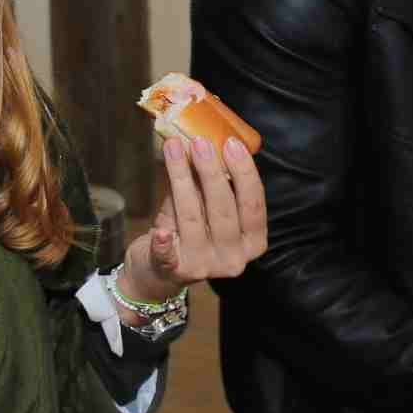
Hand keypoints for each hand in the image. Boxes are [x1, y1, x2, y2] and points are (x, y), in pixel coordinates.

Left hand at [118, 135, 267, 303]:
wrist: (159, 272)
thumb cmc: (188, 231)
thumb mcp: (205, 207)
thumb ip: (207, 182)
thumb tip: (204, 141)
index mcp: (252, 242)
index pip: (254, 204)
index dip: (244, 173)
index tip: (231, 143)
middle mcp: (234, 258)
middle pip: (223, 210)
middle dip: (210, 172)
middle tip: (199, 142)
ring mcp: (205, 267)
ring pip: (192, 219)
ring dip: (181, 180)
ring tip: (173, 149)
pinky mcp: (175, 272)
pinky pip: (168, 255)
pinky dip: (163, 244)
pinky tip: (160, 232)